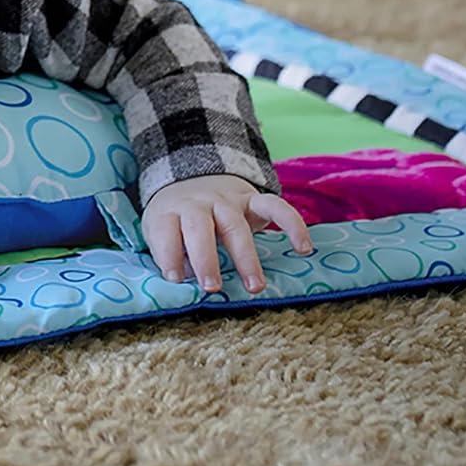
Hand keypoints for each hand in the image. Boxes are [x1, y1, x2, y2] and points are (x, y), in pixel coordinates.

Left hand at [140, 174, 313, 294]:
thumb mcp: (162, 230)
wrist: (193, 177)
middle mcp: (197, 204)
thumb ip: (170, 253)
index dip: (167, 254)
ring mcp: (225, 201)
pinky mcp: (251, 200)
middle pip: (199, 228)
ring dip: (245, 256)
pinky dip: (292, 223)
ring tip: (255, 287)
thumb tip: (180, 284)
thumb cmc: (177, 219)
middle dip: (205, 258)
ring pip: (235, 225)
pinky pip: (274, 205)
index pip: (164, 230)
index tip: (175, 279)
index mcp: (169, 212)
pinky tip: (303, 248)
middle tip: (212, 288)